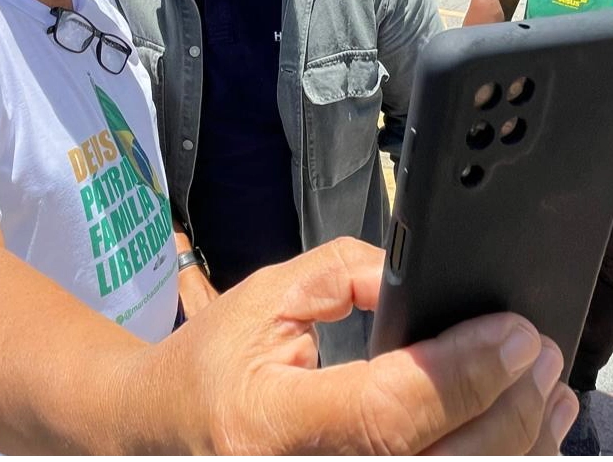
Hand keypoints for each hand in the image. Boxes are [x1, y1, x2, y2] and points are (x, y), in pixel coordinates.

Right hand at [153, 238, 576, 453]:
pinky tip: (516, 432)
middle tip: (536, 351)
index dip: (457, 373)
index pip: (382, 412)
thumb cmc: (213, 361)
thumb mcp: (267, 294)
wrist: (171, 427)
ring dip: (515, 440)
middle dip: (504, 406)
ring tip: (543, 388)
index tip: (509, 333)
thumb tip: (418, 282)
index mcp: (269, 420)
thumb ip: (344, 274)